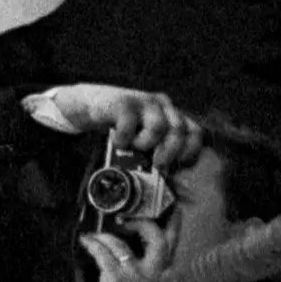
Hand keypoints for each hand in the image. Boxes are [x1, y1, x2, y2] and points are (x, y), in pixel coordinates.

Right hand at [26, 83, 197, 169]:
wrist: (86, 105)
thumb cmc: (117, 127)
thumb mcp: (141, 136)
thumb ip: (156, 148)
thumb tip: (166, 180)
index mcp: (171, 114)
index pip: (195, 131)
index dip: (190, 151)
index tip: (178, 165)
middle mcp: (162, 105)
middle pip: (179, 130)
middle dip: (170, 152)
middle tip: (156, 164)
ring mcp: (143, 101)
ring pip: (158, 127)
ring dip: (145, 143)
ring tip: (132, 147)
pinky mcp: (123, 101)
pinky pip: (130, 124)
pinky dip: (123, 138)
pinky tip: (117, 140)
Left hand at [79, 222, 180, 281]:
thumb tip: (138, 260)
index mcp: (165, 280)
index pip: (175, 249)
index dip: (175, 227)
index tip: (171, 210)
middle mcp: (156, 276)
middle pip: (160, 241)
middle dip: (145, 225)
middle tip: (128, 219)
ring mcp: (137, 277)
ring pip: (124, 244)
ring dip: (106, 237)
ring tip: (96, 235)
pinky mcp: (116, 279)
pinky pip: (103, 253)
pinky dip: (93, 244)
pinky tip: (86, 241)